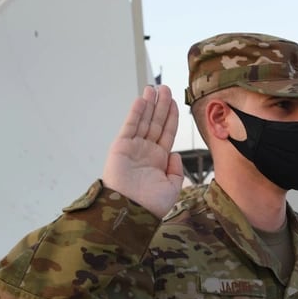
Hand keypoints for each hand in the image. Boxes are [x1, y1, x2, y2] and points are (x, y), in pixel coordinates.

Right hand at [102, 85, 183, 217]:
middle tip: (165, 88)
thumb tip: (175, 154)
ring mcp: (133, 148)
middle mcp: (146, 151)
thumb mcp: (172, 187)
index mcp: (159, 160)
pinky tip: (142, 100)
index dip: (171, 117)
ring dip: (149, 104)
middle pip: (155, 122)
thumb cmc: (151, 204)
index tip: (175, 102)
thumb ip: (176, 170)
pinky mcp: (121, 146)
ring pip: (144, 121)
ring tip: (154, 88)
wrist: (130, 211)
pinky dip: (136, 112)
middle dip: (161, 105)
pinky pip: (131, 126)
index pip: (166, 133)